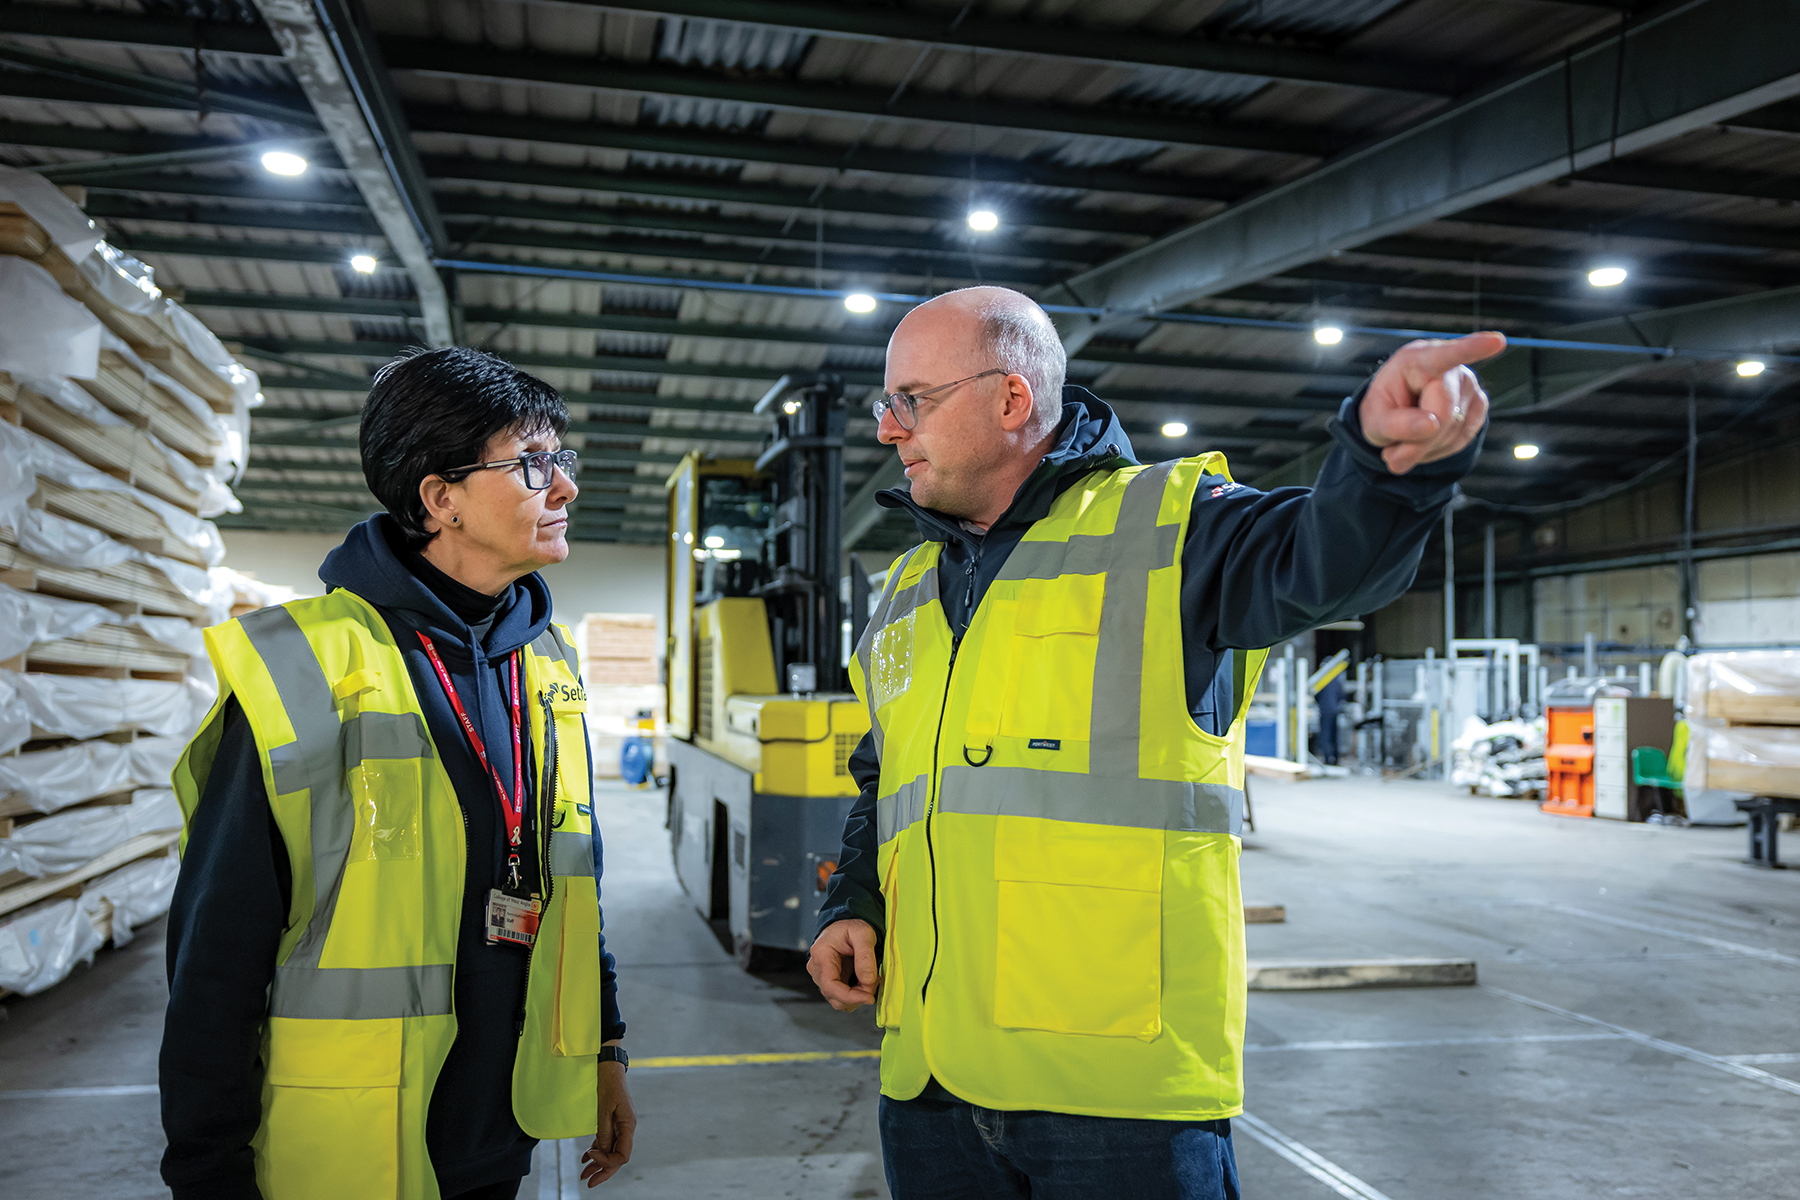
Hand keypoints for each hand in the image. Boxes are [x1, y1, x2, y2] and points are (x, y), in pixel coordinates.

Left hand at [578, 1053, 635, 1187]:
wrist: (608, 1066)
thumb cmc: (608, 1083)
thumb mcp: (604, 1108)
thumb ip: (604, 1132)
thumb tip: (601, 1152)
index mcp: (628, 1125)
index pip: (622, 1155)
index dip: (607, 1161)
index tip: (591, 1155)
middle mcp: (627, 1128)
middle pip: (618, 1157)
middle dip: (603, 1171)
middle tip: (589, 1182)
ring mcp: (620, 1125)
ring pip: (611, 1151)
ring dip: (598, 1164)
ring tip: (584, 1175)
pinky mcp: (613, 1122)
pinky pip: (606, 1142)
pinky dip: (597, 1151)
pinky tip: (586, 1158)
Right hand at [807, 919, 878, 1011]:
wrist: (845, 926)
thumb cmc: (851, 927)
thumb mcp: (863, 933)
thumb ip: (865, 956)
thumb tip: (867, 980)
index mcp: (821, 954)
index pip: (830, 986)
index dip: (850, 997)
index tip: (868, 997)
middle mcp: (816, 968)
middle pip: (834, 997)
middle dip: (857, 996)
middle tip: (875, 981)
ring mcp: (821, 977)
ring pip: (839, 1000)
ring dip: (857, 996)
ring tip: (870, 979)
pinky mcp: (829, 982)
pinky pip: (842, 996)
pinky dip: (855, 994)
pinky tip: (863, 981)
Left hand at [1359, 332, 1505, 474]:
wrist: (1396, 413)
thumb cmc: (1384, 409)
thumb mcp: (1374, 420)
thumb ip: (1395, 425)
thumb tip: (1431, 426)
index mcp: (1417, 360)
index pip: (1445, 355)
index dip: (1472, 349)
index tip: (1497, 342)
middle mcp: (1450, 368)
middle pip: (1443, 414)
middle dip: (1418, 440)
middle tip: (1393, 448)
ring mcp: (1469, 386)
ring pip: (1453, 431)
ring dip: (1426, 447)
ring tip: (1408, 438)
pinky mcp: (1479, 405)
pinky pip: (1462, 440)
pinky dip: (1439, 449)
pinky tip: (1425, 440)